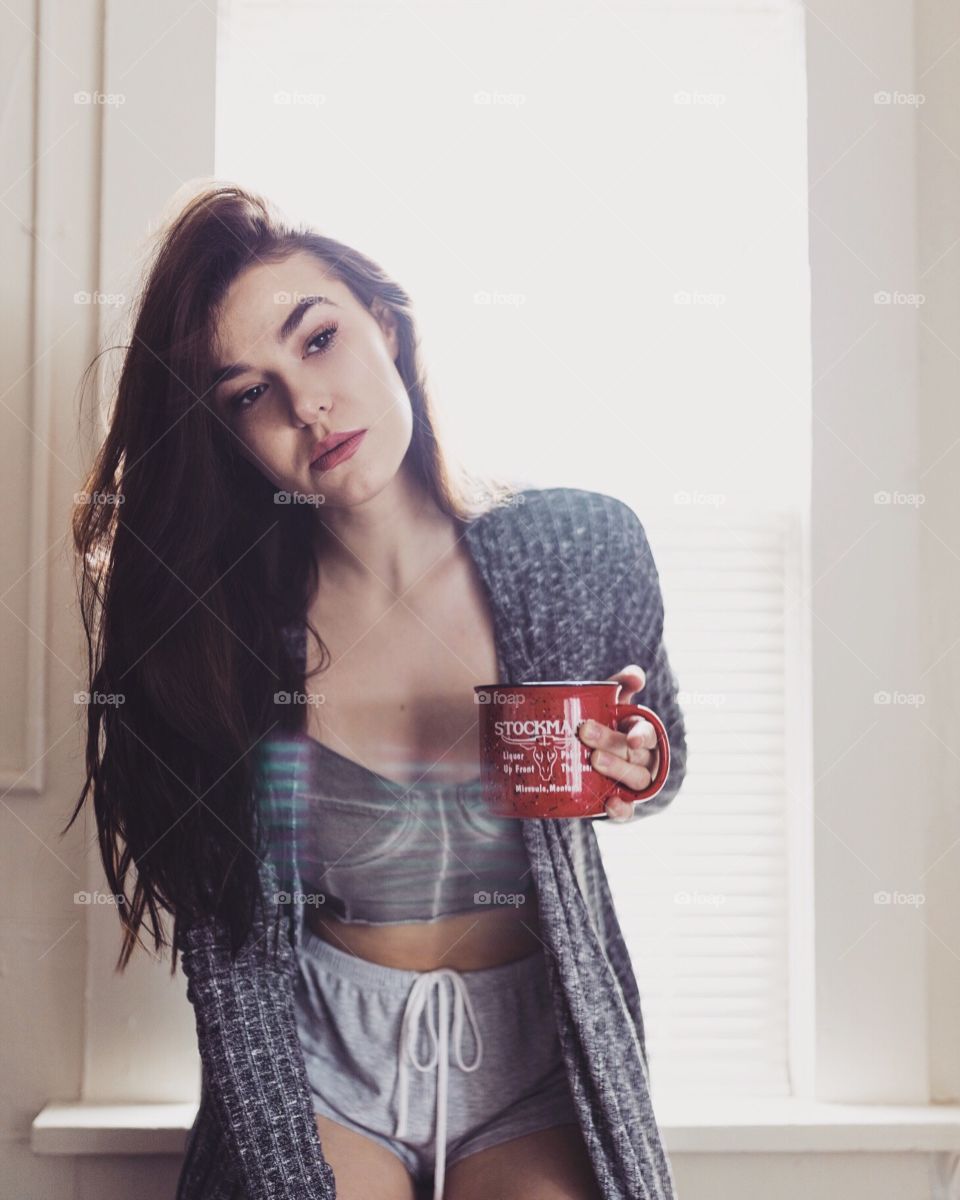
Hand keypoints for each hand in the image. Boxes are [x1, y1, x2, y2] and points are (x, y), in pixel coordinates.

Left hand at [576, 664, 660, 822]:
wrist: (594, 762)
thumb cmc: (608, 726)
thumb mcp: (614, 703)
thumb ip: (622, 684)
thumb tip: (637, 675)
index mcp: (641, 733)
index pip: (647, 732)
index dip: (640, 734)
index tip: (631, 738)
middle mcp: (644, 758)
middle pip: (633, 753)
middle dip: (611, 744)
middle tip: (585, 733)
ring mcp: (635, 782)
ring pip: (635, 779)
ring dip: (617, 770)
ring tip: (594, 760)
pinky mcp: (625, 803)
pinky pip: (627, 810)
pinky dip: (622, 809)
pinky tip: (611, 804)